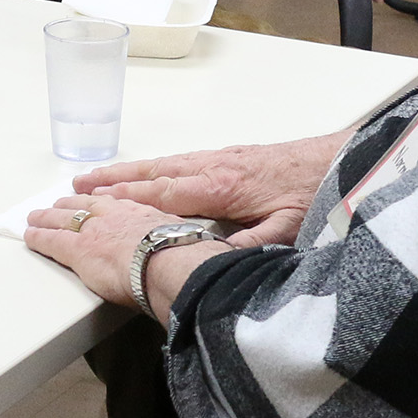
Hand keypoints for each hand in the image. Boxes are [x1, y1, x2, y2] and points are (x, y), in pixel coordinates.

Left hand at [22, 193, 165, 306]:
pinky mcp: (77, 249)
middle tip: (58, 205)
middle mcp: (110, 216)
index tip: (91, 200)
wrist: (166, 260)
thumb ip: (169, 236)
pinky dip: (38, 237)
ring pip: (62, 219)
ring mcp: (91, 230)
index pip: (111, 203)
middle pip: (82, 206)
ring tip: (36, 217)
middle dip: (68, 206)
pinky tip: (30, 235)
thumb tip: (180, 247)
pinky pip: (51, 240)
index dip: (97, 202)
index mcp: (135, 212)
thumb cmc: (178, 252)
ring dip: (47, 218)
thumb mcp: (177, 234)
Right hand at [77, 133, 346, 247]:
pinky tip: (145, 170)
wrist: (341, 161)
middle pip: (154, 174)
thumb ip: (246, 247)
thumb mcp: (286, 233)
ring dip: (128, 170)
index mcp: (221, 189)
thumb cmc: (316, 198)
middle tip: (76, 184)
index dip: (126, 200)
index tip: (94, 202)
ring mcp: (220, 158)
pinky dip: (153, 165)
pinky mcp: (230, 156)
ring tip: (95, 176)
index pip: (163, 197)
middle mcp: (213, 168)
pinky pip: (180, 160)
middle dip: (114, 180)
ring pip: (164, 164)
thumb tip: (208, 262)